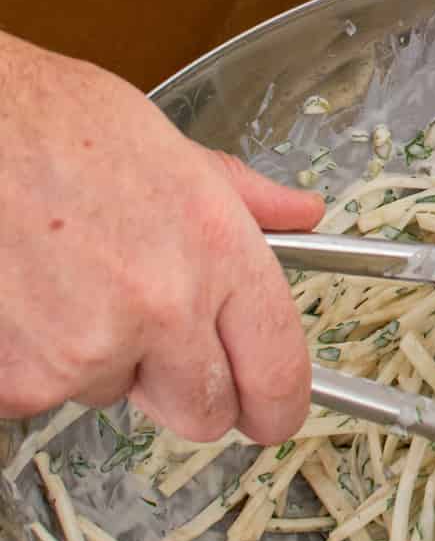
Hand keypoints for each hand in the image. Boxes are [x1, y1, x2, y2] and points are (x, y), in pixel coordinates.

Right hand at [0, 34, 323, 443]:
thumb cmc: (56, 126)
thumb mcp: (170, 149)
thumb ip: (243, 197)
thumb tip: (300, 213)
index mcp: (215, 249)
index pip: (278, 368)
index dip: (279, 404)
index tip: (273, 412)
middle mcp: (163, 309)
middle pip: (205, 413)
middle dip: (185, 388)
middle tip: (151, 335)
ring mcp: (88, 352)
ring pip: (114, 396)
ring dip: (99, 359)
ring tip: (68, 281)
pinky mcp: (22, 381)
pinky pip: (45, 394)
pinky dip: (36, 361)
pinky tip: (26, 297)